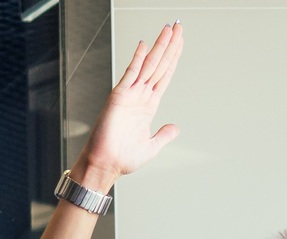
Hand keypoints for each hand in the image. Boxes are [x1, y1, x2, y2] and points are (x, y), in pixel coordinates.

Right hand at [76, 23, 182, 190]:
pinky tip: (145, 45)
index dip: (173, 59)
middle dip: (170, 46)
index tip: (180, 43)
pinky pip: (131, 73)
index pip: (165, 76)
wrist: (106, 164)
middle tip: (178, 26)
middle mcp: (140, 96)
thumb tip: (175, 128)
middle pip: (159, 65)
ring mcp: (130, 94)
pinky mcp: (119, 96)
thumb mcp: (152, 147)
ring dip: (160, 47)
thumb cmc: (123, 158)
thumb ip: (164, 135)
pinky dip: (138, 58)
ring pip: (149, 65)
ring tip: (170, 30)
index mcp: (149, 106)